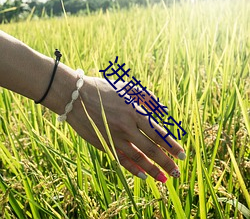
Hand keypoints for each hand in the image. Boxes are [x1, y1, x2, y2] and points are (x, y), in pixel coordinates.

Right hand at [66, 76, 185, 181]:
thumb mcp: (126, 87)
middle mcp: (127, 127)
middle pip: (151, 149)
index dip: (172, 146)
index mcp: (134, 112)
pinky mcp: (104, 144)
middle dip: (166, 162)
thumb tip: (163, 109)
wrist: (75, 97)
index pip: (158, 133)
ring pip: (138, 158)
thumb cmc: (102, 89)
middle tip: (177, 172)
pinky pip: (122, 159)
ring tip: (165, 178)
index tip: (182, 155)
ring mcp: (115, 137)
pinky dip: (134, 169)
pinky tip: (143, 176)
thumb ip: (146, 96)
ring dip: (153, 169)